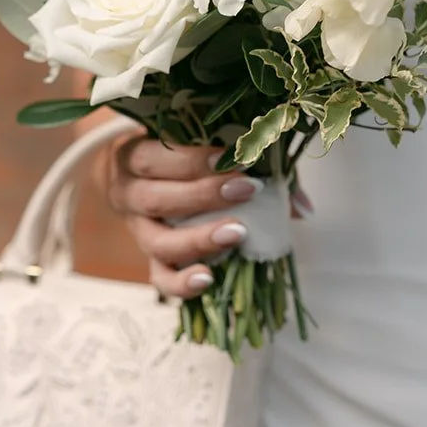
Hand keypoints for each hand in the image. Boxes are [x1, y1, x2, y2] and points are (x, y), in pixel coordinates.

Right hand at [106, 133, 261, 299]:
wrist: (131, 179)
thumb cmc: (175, 156)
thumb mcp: (192, 144)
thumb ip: (239, 159)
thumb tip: (300, 202)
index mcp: (131, 158)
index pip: (154, 159)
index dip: (192, 161)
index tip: (235, 159)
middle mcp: (127, 195)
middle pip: (155, 200)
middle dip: (203, 195)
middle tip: (247, 190)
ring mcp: (138, 232)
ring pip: (157, 242)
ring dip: (198, 239)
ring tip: (237, 234)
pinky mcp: (151, 260)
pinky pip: (160, 278)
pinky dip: (182, 283)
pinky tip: (208, 279)